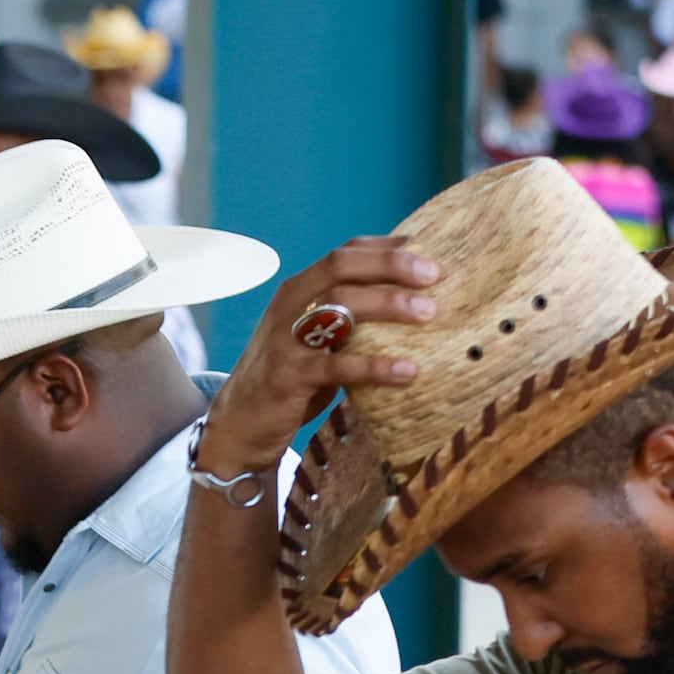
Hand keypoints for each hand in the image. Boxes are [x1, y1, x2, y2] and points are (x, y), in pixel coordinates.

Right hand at [200, 238, 444, 471]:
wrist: (239, 426)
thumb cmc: (290, 379)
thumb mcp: (313, 339)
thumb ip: (346, 319)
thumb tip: (408, 305)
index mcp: (298, 291)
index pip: (344, 254)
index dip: (386, 248)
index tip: (428, 250)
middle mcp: (289, 306)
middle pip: (341, 268)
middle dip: (390, 266)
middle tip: (434, 275)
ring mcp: (285, 340)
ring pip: (338, 306)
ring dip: (388, 305)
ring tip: (429, 314)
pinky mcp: (288, 377)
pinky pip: (337, 366)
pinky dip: (376, 367)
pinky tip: (408, 372)